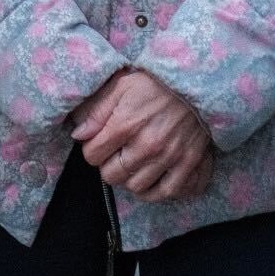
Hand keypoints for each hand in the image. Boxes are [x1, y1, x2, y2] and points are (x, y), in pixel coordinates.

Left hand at [70, 70, 212, 202]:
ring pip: (136, 187)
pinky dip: (155, 191)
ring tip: (133, 164)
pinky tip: (150, 180)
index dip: (92, 149)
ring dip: (130, 178)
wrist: (196, 83)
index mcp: (125, 125)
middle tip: (116, 153)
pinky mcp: (188, 163)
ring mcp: (168, 157)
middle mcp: (146, 145)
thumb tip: (78, 134)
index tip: (99, 142)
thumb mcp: (121, 86)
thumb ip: (96, 111)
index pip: (93, 155)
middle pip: (112, 175)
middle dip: (109, 165)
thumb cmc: (156, 83)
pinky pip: (165, 192)